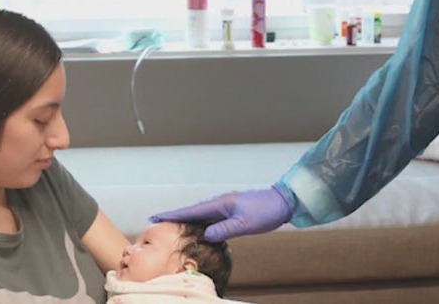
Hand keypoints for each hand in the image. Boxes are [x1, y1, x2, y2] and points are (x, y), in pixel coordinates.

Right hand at [150, 185, 293, 241]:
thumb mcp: (244, 224)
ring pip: (202, 215)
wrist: (282, 202)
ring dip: (188, 220)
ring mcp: (226, 207)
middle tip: (158, 220)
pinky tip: (199, 229)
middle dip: (176, 216)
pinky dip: (201, 222)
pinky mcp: (232, 211)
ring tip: (173, 225)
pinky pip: (212, 218)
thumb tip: (205, 235)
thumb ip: (224, 229)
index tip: (156, 216)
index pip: (192, 211)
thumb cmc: (265, 212)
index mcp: (220, 204)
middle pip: (193, 212)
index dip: (174, 214)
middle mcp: (220, 203)